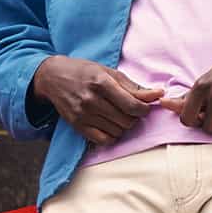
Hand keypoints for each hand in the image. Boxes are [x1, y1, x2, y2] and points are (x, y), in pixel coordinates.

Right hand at [30, 56, 164, 146]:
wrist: (52, 77)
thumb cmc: (84, 72)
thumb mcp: (109, 72)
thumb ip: (134, 86)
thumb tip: (159, 94)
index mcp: (101, 83)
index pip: (133, 105)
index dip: (144, 109)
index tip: (143, 106)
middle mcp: (91, 100)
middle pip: (127, 120)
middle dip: (134, 117)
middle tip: (129, 109)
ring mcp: (83, 114)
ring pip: (118, 131)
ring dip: (123, 126)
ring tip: (118, 115)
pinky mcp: (77, 125)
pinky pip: (104, 140)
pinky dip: (112, 135)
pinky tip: (110, 125)